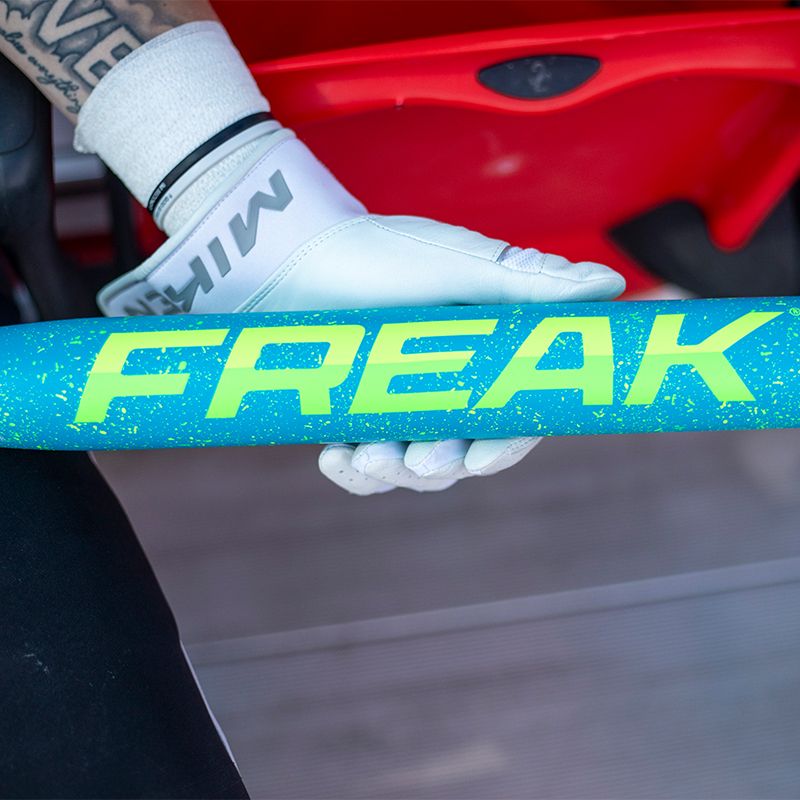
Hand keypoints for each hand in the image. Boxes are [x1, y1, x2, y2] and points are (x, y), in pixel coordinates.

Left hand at [99, 130, 624, 493]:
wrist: (293, 254)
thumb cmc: (380, 253)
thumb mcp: (458, 265)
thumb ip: (530, 282)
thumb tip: (610, 286)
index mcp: (485, 356)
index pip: (511, 415)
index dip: (505, 444)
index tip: (481, 457)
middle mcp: (448, 388)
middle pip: (461, 454)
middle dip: (440, 465)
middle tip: (416, 458)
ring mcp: (400, 406)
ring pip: (412, 468)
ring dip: (393, 472)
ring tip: (363, 453)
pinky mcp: (355, 418)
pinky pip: (362, 467)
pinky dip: (352, 472)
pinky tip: (334, 457)